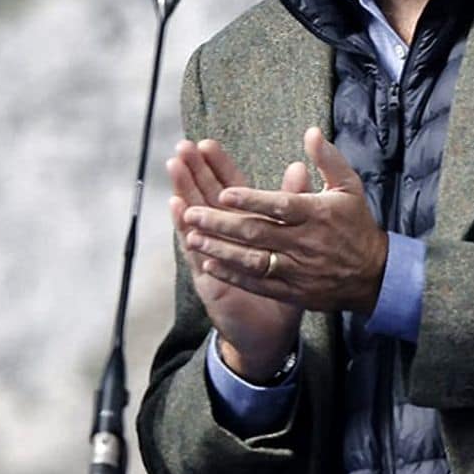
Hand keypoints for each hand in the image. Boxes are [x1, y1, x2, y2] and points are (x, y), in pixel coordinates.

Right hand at [168, 138, 306, 382]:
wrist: (271, 330)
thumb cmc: (283, 285)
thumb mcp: (294, 242)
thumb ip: (294, 203)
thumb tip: (299, 168)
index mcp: (244, 225)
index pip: (228, 188)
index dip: (218, 166)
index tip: (207, 143)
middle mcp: (223, 237)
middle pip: (206, 196)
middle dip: (195, 170)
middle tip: (183, 146)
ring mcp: (211, 256)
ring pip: (195, 217)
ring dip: (184, 190)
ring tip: (175, 166)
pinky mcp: (207, 276)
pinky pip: (195, 248)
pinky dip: (185, 228)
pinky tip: (177, 208)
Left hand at [184, 127, 388, 316]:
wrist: (376, 276)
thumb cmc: (357, 226)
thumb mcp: (349, 187)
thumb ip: (328, 159)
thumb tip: (311, 131)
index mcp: (316, 214)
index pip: (280, 206)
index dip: (251, 200)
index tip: (224, 193)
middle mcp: (304, 242)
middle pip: (257, 233)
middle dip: (221, 224)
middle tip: (192, 214)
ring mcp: (297, 269)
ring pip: (253, 260)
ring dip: (220, 250)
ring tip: (192, 238)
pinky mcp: (292, 290)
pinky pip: (258, 283)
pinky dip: (233, 275)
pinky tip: (209, 265)